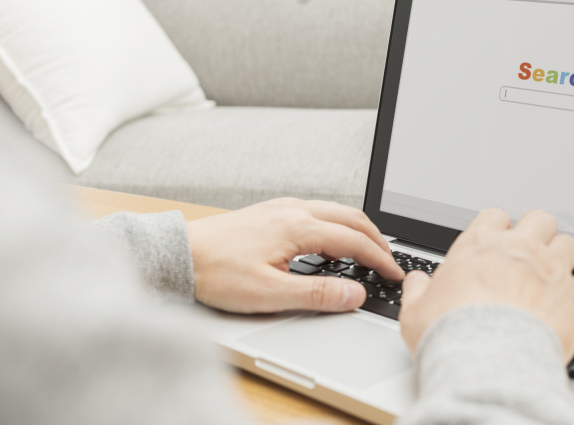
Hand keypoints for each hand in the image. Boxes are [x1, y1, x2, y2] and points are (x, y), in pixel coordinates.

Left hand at [187, 198, 403, 313]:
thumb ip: (318, 293)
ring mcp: (282, 208)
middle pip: (352, 218)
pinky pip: (319, 212)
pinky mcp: (271, 212)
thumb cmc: (216, 272)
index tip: (395, 275)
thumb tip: (355, 293)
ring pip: (336, 212)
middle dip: (377, 240)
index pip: (354, 241)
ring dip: (359, 229)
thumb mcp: (270, 293)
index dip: (380, 260)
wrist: (178, 254)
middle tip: (391, 262)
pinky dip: (338, 225)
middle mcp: (294, 210)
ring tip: (370, 250)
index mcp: (298, 226)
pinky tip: (333, 241)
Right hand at [399, 209, 573, 360]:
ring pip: (569, 244)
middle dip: (537, 233)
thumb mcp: (416, 312)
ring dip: (561, 257)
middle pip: (540, 219)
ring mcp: (551, 272)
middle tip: (530, 255)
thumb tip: (415, 282)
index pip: (495, 216)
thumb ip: (417, 290)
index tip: (497, 245)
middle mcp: (520, 250)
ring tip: (552, 278)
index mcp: (480, 245)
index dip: (498, 229)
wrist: (486, 365)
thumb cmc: (450, 336)